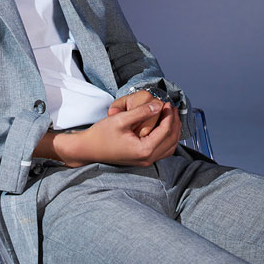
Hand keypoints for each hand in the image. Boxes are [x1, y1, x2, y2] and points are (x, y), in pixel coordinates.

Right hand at [54, 99, 181, 167]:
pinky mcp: (143, 159)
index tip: (167, 102)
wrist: (89, 148)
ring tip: (171, 115)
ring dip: (173, 131)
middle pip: (171, 140)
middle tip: (172, 107)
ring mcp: (146, 161)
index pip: (165, 131)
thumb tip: (159, 105)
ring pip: (169, 147)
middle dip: (174, 122)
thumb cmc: (102, 134)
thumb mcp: (121, 119)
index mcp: (144, 150)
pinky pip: (162, 150)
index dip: (169, 115)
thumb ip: (141, 112)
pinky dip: (167, 138)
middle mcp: (148, 158)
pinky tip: (164, 127)